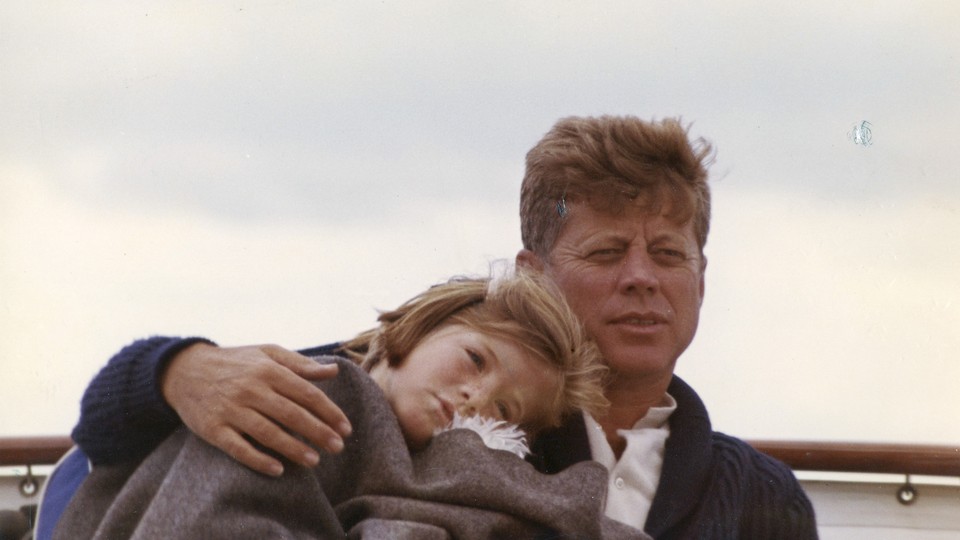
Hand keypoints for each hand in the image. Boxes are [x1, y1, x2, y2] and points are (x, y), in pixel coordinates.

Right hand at [161, 343, 351, 475]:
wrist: (184, 370)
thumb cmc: (235, 362)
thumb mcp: (267, 353)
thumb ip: (300, 364)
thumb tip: (333, 371)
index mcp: (268, 370)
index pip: (306, 393)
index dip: (329, 412)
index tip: (346, 428)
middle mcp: (251, 389)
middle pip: (292, 414)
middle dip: (318, 432)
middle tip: (338, 448)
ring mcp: (231, 410)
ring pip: (268, 433)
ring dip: (293, 449)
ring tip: (314, 461)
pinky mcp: (213, 429)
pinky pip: (238, 448)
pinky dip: (258, 459)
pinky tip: (278, 469)